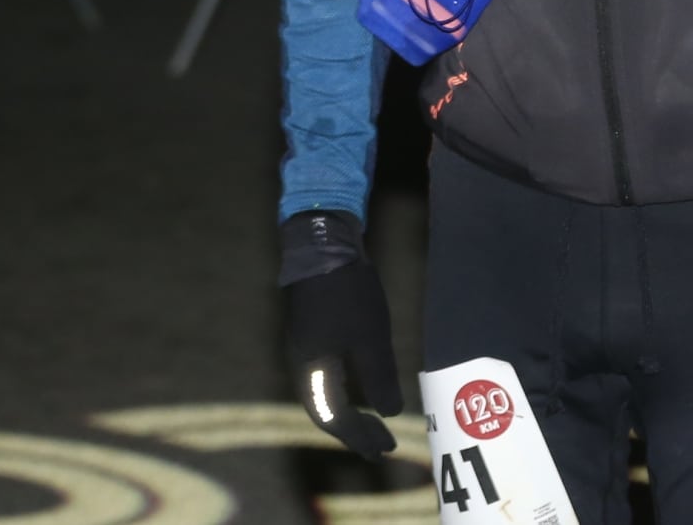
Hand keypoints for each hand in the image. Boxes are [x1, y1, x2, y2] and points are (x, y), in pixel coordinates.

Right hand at [281, 211, 402, 458]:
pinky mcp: (313, 332)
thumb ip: (379, 378)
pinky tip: (363, 387)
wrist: (322, 243)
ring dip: (350, 413)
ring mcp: (305, 348)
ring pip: (326, 394)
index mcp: (311, 371)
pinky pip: (328, 376)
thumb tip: (390, 413)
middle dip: (354, 431)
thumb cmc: (346, 293)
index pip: (333, 419)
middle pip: (326, 411)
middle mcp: (302, 366)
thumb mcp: (370, 337)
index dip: (359, 437)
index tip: (384, 450)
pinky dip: (347, 391)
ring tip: (374, 424)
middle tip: (382, 445)